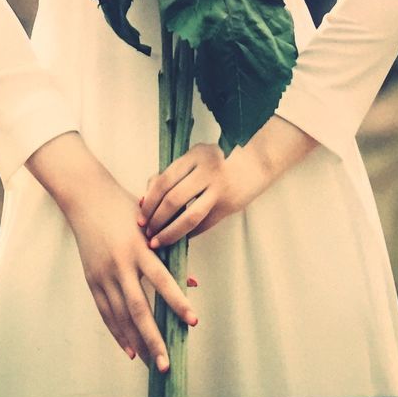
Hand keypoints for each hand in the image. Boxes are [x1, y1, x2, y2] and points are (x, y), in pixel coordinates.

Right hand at [63, 168, 198, 369]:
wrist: (86, 198)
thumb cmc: (125, 208)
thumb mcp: (152, 224)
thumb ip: (170, 253)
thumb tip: (192, 281)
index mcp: (138, 248)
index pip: (162, 280)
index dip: (178, 302)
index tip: (193, 322)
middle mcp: (120, 264)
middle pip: (138, 309)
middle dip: (154, 338)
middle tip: (167, 364)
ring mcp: (103, 274)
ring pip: (121, 317)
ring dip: (137, 343)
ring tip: (152, 364)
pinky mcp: (92, 279)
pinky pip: (106, 313)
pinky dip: (118, 333)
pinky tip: (130, 350)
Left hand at [139, 117, 316, 248]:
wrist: (257, 162)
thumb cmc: (219, 160)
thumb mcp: (196, 157)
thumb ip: (174, 173)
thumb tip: (147, 198)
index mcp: (195, 155)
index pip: (164, 181)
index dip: (149, 201)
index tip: (140, 216)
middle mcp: (207, 171)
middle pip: (173, 199)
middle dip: (156, 219)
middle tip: (146, 232)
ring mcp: (219, 188)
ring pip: (189, 217)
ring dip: (170, 232)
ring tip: (157, 241)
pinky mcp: (228, 204)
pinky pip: (203, 224)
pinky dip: (188, 234)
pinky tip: (177, 240)